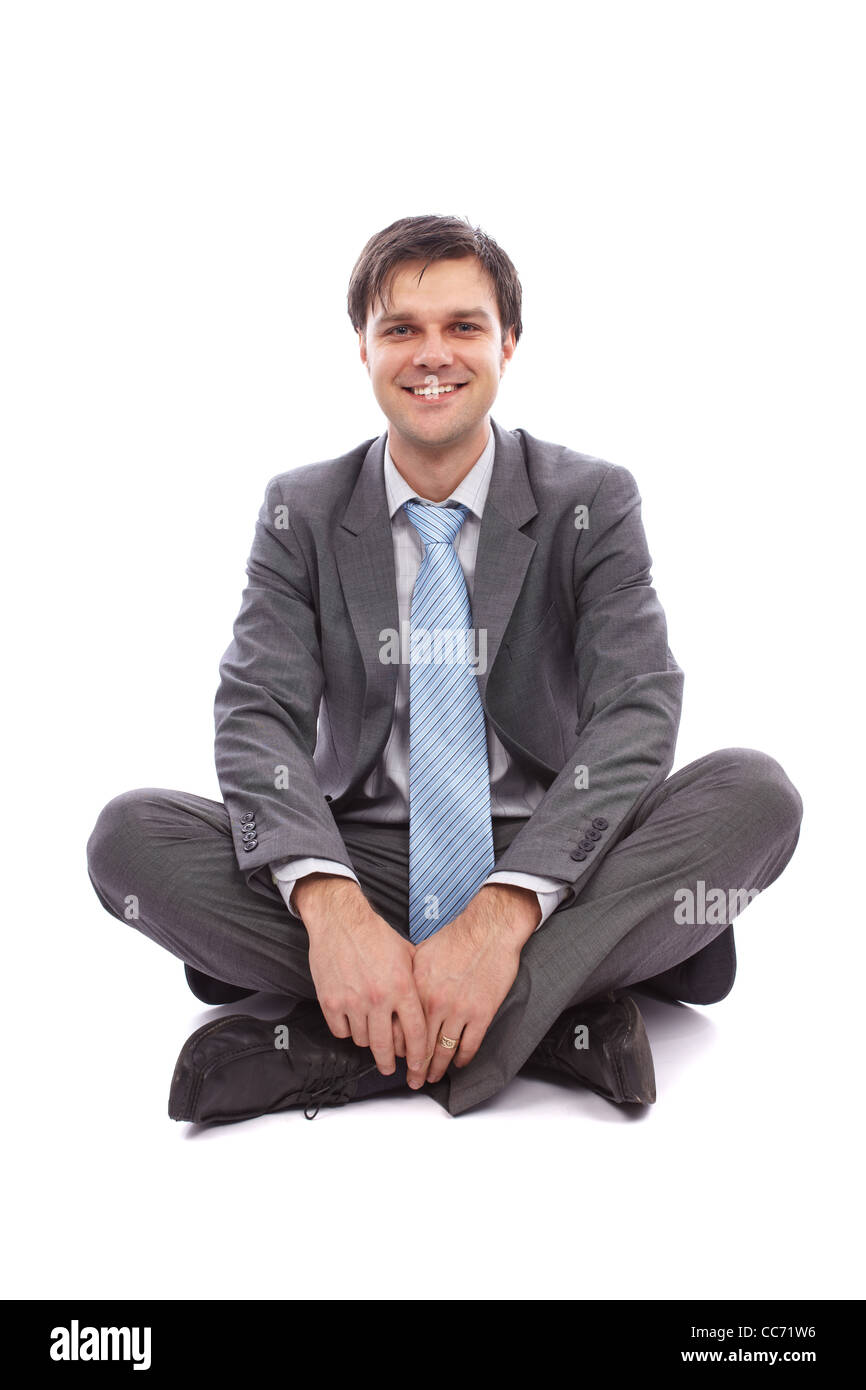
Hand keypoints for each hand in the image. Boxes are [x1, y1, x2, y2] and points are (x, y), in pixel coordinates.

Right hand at [296, 875, 427, 1087]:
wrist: (340, 921)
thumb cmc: (375, 935)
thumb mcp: (407, 956)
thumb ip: (417, 984)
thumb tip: (426, 1012)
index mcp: (402, 987)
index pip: (416, 1034)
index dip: (419, 1057)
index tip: (418, 1068)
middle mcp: (379, 998)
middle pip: (386, 1047)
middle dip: (390, 1064)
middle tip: (390, 1069)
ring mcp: (352, 1002)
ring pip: (362, 1041)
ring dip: (368, 1041)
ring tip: (370, 1034)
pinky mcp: (330, 1002)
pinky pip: (341, 1032)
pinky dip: (347, 1030)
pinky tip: (352, 1021)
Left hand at [411, 884, 538, 1084]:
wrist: (489, 930)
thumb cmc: (457, 938)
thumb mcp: (422, 955)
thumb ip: (410, 980)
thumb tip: (399, 999)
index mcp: (417, 988)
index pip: (403, 1030)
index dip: (400, 1049)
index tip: (399, 1060)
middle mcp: (435, 1002)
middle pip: (421, 1046)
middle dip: (416, 1068)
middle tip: (413, 1081)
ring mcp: (459, 1010)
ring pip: (444, 1050)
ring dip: (438, 1068)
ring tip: (433, 1078)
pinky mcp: (482, 1014)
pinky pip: (470, 1045)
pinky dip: (463, 1058)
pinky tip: (460, 1063)